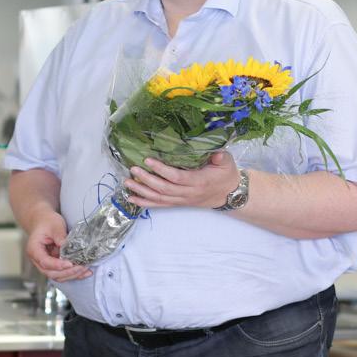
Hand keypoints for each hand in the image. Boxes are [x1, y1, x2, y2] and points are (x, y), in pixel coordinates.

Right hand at [23, 209, 91, 282]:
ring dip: (72, 275)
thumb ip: (60, 236)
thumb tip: (68, 247)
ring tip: (85, 270)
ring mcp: (46, 264)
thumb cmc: (46, 222)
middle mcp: (38, 260)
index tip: (70, 264)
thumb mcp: (54, 225)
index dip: (57, 265)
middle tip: (81, 267)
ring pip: (57, 276)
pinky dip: (73, 274)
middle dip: (67, 272)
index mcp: (34, 249)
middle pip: (51, 273)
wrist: (43, 221)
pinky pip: (63, 273)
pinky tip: (85, 272)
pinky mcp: (54, 265)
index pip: (45, 262)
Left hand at [125, 151, 239, 209]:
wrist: (229, 194)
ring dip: (141, 192)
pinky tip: (132, 198)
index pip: (177, 177)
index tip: (148, 160)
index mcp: (199, 181)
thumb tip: (215, 151)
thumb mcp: (227, 162)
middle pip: (164, 189)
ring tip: (127, 183)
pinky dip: (145, 202)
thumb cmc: (226, 175)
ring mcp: (182, 200)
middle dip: (146, 179)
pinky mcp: (178, 203)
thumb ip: (220, 156)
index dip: (161, 170)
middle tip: (133, 168)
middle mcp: (188, 193)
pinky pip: (159, 205)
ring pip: (159, 198)